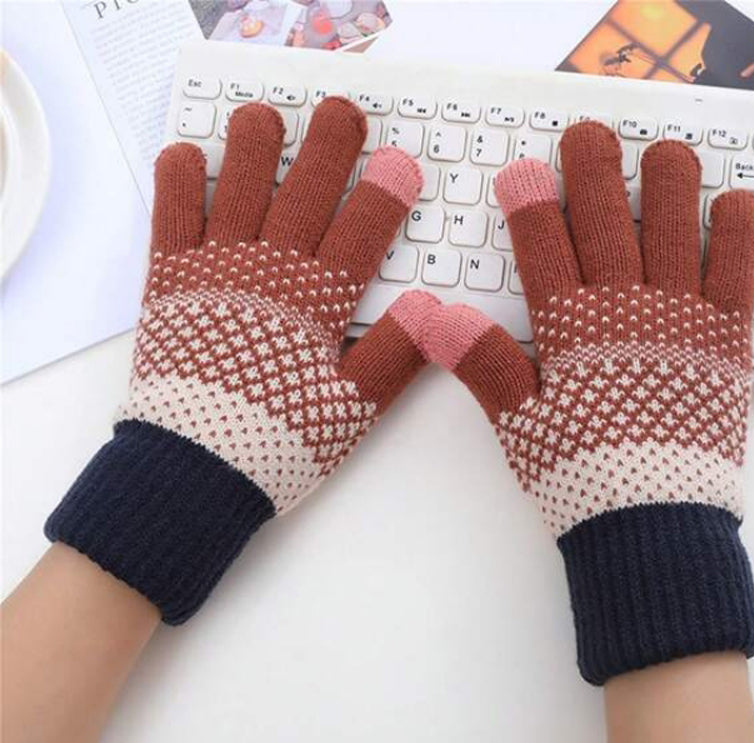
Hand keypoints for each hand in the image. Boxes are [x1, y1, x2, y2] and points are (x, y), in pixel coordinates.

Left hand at [45, 98, 438, 622]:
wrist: (194, 469)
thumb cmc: (276, 441)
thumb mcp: (349, 412)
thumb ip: (393, 358)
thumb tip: (434, 310)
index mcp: (315, 305)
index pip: (359, 235)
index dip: (383, 196)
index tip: (399, 163)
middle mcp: (267, 275)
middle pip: (304, 198)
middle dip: (328, 151)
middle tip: (342, 113)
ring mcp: (215, 272)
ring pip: (239, 194)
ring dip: (254, 150)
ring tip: (265, 117)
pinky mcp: (170, 282)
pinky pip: (172, 222)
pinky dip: (179, 186)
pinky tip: (188, 157)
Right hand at [423, 121, 753, 683]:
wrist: (651, 522)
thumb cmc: (578, 473)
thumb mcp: (520, 424)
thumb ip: (482, 365)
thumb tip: (435, 319)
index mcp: (570, 332)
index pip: (543, 251)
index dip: (530, 207)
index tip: (523, 171)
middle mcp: (625, 313)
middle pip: (606, 227)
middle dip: (594, 176)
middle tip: (589, 136)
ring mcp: (680, 322)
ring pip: (674, 235)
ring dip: (668, 187)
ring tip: (663, 150)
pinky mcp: (725, 342)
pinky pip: (737, 277)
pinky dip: (739, 237)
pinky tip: (735, 204)